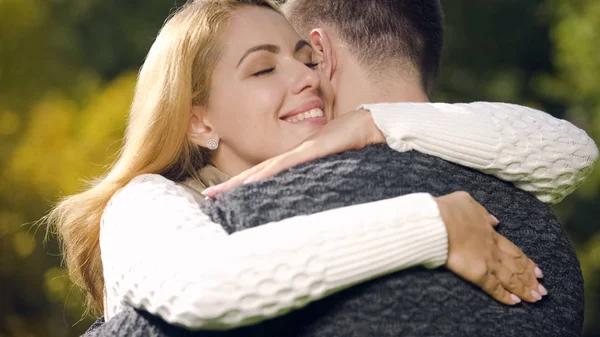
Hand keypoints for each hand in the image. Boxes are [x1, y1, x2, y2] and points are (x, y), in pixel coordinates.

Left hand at [202, 109, 384, 197]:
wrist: (369, 124)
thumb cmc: (353, 141)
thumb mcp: (331, 161)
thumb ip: (319, 173)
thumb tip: (311, 191)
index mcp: (296, 158)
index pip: (265, 174)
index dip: (244, 183)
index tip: (225, 194)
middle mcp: (292, 154)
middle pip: (256, 173)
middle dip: (231, 185)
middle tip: (208, 196)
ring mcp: (299, 151)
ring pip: (263, 170)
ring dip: (239, 182)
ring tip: (218, 192)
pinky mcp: (309, 150)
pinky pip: (283, 164)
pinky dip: (265, 174)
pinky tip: (249, 182)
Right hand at [436, 191, 546, 304]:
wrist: (438, 222)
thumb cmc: (448, 210)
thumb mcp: (467, 203)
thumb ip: (482, 213)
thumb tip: (494, 220)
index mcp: (490, 233)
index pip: (514, 251)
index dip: (526, 262)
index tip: (538, 271)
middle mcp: (493, 249)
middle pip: (517, 267)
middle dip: (530, 279)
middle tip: (542, 290)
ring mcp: (487, 262)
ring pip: (511, 279)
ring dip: (524, 289)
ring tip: (536, 299)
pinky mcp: (477, 273)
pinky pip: (494, 288)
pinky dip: (505, 296)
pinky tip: (515, 302)